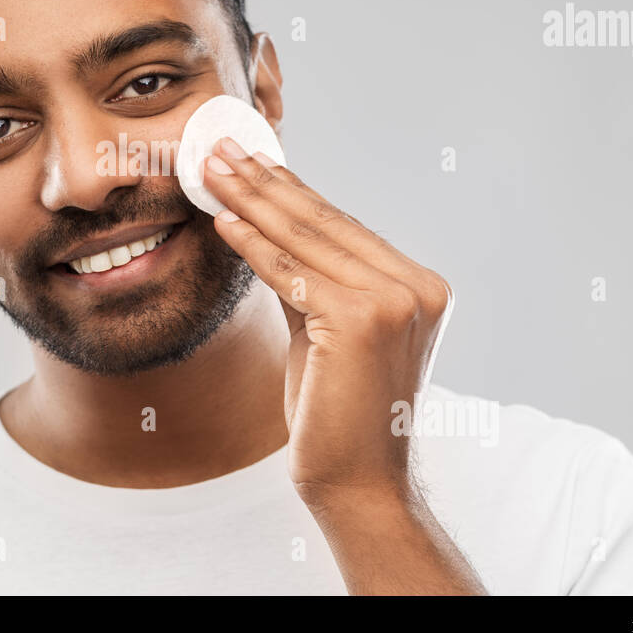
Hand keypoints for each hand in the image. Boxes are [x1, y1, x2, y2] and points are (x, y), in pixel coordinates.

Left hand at [201, 136, 454, 506]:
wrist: (358, 484)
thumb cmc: (340, 415)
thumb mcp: (326, 333)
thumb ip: (308, 282)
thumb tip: (262, 228)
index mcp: (421, 286)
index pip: (342, 228)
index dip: (290, 190)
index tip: (251, 160)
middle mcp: (417, 287)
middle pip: (323, 224)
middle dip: (265, 182)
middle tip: (220, 148)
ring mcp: (393, 301)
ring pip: (305, 241)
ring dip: (251, 201)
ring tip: (212, 171)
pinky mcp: (360, 320)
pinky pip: (290, 274)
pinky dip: (252, 245)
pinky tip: (222, 220)